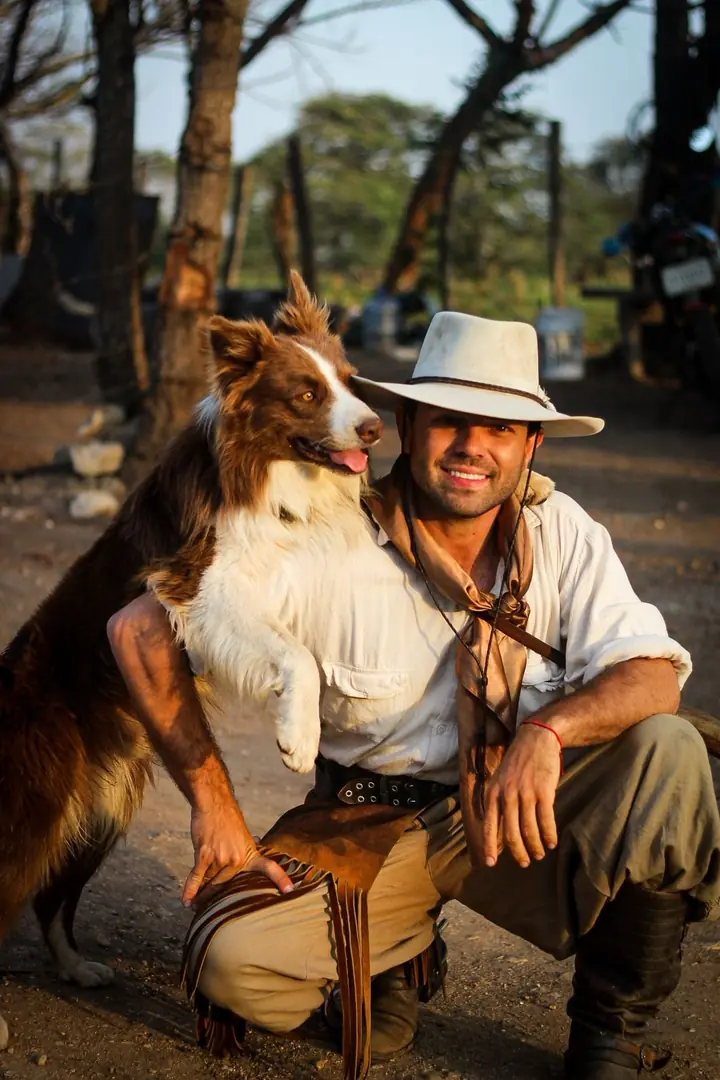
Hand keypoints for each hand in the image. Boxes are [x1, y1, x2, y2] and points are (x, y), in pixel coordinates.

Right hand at [182, 800, 293, 906]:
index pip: (269, 868)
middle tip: (206, 907)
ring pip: (210, 882)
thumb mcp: (242, 834)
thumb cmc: (227, 819)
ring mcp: (222, 858)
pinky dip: (190, 889)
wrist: (214, 804)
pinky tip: (186, 900)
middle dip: (215, 897)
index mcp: (250, 854)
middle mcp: (238, 859)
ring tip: (195, 904)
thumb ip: (245, 846)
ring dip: (200, 894)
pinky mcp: (206, 855)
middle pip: (225, 885)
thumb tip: (254, 845)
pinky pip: (197, 876)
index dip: (281, 879)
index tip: (290, 889)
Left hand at [483, 722, 561, 868]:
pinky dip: (549, 835)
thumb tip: (499, 829)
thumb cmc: (518, 761)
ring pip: (529, 830)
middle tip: (524, 862)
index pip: (489, 825)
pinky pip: (546, 821)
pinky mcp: (543, 792)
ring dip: (535, 846)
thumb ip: (499, 801)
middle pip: (511, 833)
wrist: (536, 739)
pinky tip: (552, 842)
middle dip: (518, 852)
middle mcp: (507, 795)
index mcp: (493, 792)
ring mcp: (525, 793)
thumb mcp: (500, 779)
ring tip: (539, 853)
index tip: (491, 864)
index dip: (489, 846)